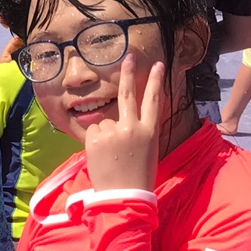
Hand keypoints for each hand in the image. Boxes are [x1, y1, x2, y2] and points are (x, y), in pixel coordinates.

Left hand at [82, 52, 163, 192]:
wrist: (124, 196)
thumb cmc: (137, 176)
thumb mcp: (147, 150)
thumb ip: (137, 132)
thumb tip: (122, 120)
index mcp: (150, 131)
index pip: (154, 100)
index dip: (156, 81)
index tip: (158, 65)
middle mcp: (133, 127)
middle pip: (128, 93)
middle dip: (128, 72)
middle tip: (128, 55)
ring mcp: (114, 131)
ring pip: (104, 122)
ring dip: (104, 134)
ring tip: (111, 155)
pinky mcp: (96, 138)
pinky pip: (93, 131)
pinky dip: (94, 141)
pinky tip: (101, 155)